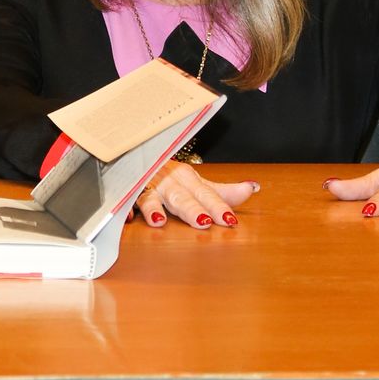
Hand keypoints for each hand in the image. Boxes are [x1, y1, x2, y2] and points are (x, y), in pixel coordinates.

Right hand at [135, 160, 259, 229]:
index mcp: (187, 178)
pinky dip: (126, 210)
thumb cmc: (169, 174)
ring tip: (160, 222)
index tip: (230, 220)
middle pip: (181, 197)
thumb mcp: (197, 182)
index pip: (206, 194)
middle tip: (203, 221)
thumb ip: (222, 191)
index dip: (218, 206)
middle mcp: (168, 182)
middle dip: (191, 208)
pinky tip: (128, 219)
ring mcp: (146, 188)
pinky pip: (124, 202)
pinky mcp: (127, 194)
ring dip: (155, 208)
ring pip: (151, 198)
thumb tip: (253, 188)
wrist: (136, 157)